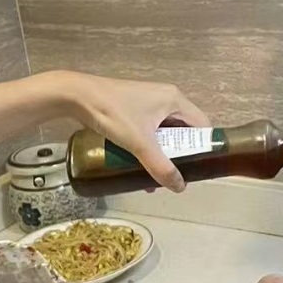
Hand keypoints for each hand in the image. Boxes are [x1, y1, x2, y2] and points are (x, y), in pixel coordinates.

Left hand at [58, 72, 209, 192]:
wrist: (78, 96)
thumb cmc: (114, 113)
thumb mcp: (140, 143)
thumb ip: (160, 166)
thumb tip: (180, 187)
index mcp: (175, 99)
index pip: (202, 126)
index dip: (204, 148)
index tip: (198, 169)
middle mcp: (166, 98)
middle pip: (184, 131)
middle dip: (180, 155)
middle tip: (174, 177)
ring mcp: (149, 102)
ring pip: (165, 133)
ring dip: (163, 154)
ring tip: (155, 178)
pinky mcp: (134, 108)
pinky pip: (151, 131)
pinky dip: (149, 147)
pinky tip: (139, 165)